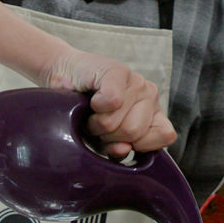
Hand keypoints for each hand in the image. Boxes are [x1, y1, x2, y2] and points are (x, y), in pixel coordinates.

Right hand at [41, 49, 175, 153]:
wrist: (58, 79)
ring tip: (92, 111)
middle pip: (134, 132)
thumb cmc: (83, 113)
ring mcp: (136, 81)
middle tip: (98, 122)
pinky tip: (91, 98)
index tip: (118, 139)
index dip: (137, 145)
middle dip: (109, 135)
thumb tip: (124, 149)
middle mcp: (150, 95)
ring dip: (96, 123)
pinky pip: (112, 101)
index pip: (165, 135)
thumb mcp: (103, 141)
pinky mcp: (117, 71)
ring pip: (118, 121)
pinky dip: (95, 105)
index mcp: (153, 114)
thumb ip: (119, 150)